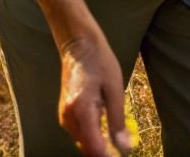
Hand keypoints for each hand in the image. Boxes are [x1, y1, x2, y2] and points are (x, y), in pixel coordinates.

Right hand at [59, 30, 133, 156]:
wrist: (78, 43)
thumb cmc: (99, 61)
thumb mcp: (115, 88)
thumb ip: (117, 121)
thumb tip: (124, 149)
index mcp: (81, 110)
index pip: (95, 149)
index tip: (123, 155)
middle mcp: (68, 117)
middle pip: (88, 150)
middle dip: (105, 153)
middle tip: (124, 146)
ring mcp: (65, 115)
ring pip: (84, 144)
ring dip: (100, 145)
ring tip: (116, 135)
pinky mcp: (65, 113)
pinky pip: (80, 134)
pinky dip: (93, 136)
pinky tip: (104, 125)